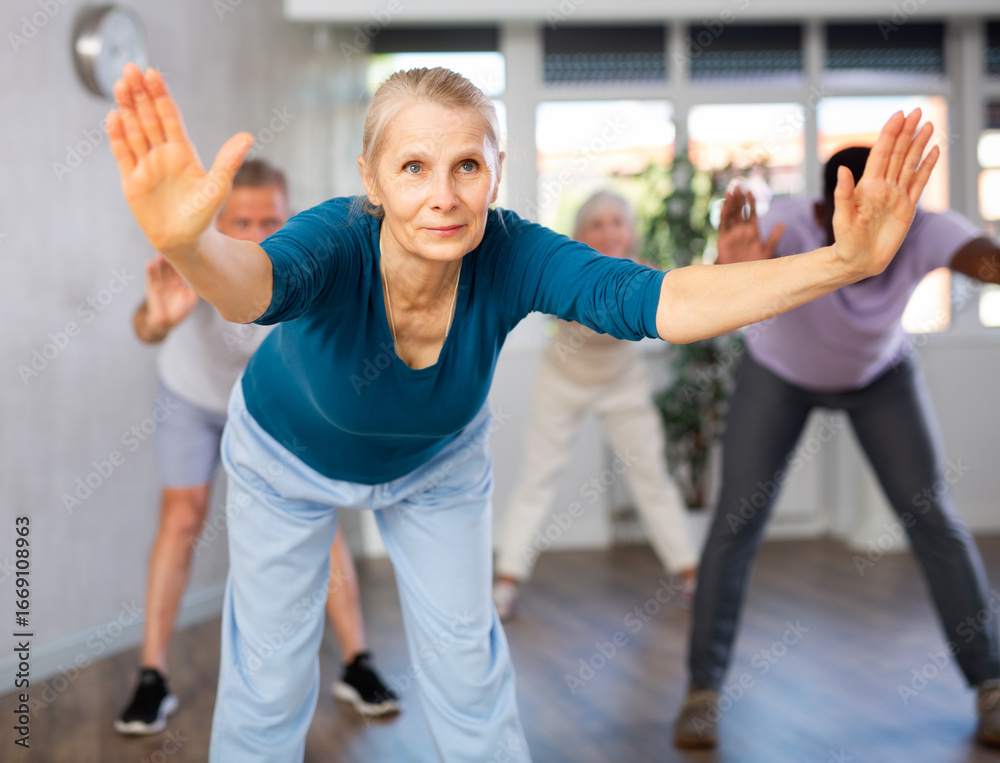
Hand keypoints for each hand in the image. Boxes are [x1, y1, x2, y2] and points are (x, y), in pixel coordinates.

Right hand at [106, 64, 252, 255]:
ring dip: (126, 108)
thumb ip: (229, 161)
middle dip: (140, 94)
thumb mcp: (218, 187)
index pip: (169, 117)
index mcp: (183, 151)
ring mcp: (146, 165)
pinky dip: (118, 136)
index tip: (153, 73)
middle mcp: (162, 154)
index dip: (161, 95)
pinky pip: (123, 154)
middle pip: (148, 117)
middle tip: (130, 68)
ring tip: (120, 84)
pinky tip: (114, 117)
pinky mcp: (132, 180)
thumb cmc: (204, 215)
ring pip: (133, 130)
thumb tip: (248, 137)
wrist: (186, 242)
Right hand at [144, 254, 198, 333]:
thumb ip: (195, 289)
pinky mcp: (151, 287)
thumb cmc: (179, 311)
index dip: (182, 261)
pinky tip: (149, 263)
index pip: (181, 268)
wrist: (165, 322)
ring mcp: (160, 283)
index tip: (185, 252)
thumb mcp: (191, 300)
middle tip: (172, 250)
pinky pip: (150, 277)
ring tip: (159, 255)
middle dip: (170, 259)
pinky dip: (149, 270)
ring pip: (160, 270)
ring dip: (159, 262)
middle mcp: (170, 280)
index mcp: (180, 282)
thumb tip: (202, 279)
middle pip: (169, 266)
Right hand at [716, 188, 784, 264]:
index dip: (751, 202)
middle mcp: (741, 230)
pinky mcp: (724, 240)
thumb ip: (774, 238)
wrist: (742, 279)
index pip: (752, 213)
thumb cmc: (755, 265)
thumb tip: (783, 224)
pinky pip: (723, 226)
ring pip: (731, 216)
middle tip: (738, 187)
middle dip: (739, 199)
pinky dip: (723, 216)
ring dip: (730, 204)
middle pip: (740, 211)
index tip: (750, 192)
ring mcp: (732, 234)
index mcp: (752, 231)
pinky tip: (724, 206)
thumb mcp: (767, 251)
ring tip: (730, 192)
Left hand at [830, 109, 938, 280]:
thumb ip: (843, 194)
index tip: (898, 115)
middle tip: (918, 111)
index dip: (889, 134)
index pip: (881, 154)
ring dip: (919, 145)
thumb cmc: (846, 241)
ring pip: (910, 164)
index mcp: (867, 186)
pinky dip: (927, 166)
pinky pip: (919, 183)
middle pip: (898, 153)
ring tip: (928, 125)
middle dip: (907, 132)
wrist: (858, 261)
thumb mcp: (842, 217)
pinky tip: (933, 151)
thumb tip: (843, 169)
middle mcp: (883, 187)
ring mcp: (896, 195)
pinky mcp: (907, 207)